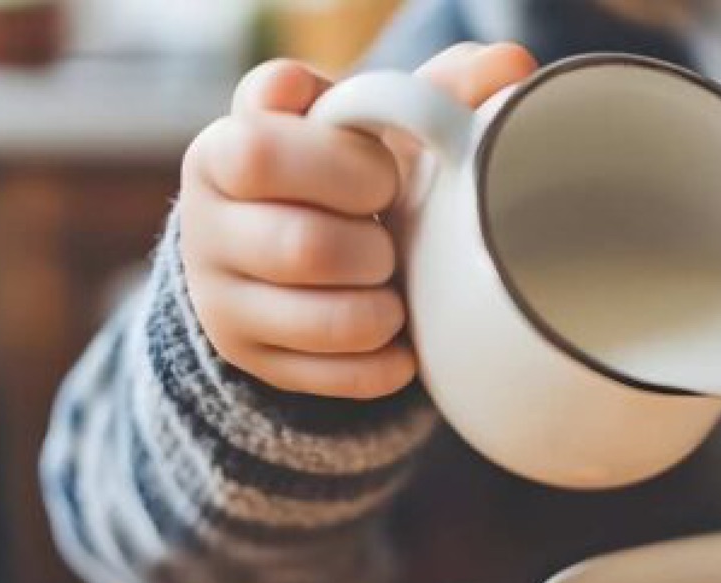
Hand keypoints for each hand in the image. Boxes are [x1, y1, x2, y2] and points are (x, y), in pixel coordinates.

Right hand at [178, 43, 537, 398]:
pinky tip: (399, 341)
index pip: (264, 148)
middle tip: (390, 236)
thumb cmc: (346, 173)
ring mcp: (221, 297)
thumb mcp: (378, 127)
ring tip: (394, 290)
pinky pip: (335, 378)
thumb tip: (513, 65)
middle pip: (302, 247)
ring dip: (382, 309)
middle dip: (373, 248)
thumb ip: (436, 90)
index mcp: (231, 146)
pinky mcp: (251, 359)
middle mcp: (207, 221)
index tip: (382, 171)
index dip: (345, 166)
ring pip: (320, 320)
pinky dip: (386, 363)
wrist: (290, 254)